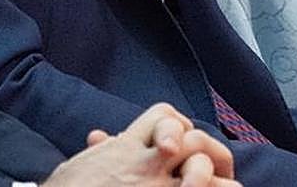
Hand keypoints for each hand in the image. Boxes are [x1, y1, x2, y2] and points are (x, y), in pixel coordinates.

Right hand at [42, 103, 239, 186]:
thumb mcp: (80, 165)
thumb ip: (100, 150)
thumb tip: (100, 137)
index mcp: (124, 148)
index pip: (165, 116)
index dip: (180, 125)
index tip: (179, 145)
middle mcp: (144, 165)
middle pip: (195, 141)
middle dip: (210, 153)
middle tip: (215, 172)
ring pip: (205, 175)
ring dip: (216, 183)